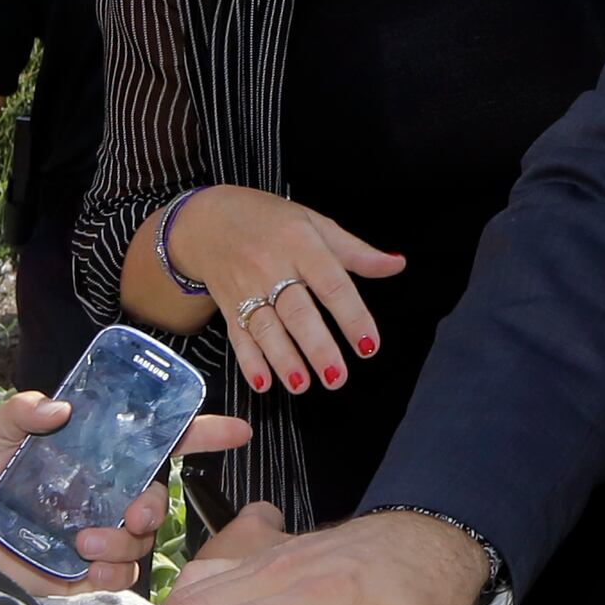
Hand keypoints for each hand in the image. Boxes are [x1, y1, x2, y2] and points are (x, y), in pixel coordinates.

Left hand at [0, 399, 255, 596]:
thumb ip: (21, 412)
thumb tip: (56, 407)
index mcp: (99, 457)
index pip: (162, 442)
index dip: (204, 434)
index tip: (237, 431)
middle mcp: (107, 494)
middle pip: (159, 500)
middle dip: (154, 505)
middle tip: (128, 510)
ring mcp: (99, 534)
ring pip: (142, 542)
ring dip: (122, 543)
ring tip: (82, 540)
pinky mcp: (84, 571)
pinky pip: (122, 578)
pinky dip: (113, 573)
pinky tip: (85, 564)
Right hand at [164, 186, 400, 394]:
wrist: (207, 219)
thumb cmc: (269, 221)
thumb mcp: (314, 224)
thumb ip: (356, 252)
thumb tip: (396, 265)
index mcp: (300, 244)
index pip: (331, 284)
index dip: (351, 316)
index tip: (368, 345)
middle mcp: (271, 267)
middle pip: (296, 311)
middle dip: (317, 347)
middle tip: (337, 377)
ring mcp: (246, 288)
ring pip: (266, 328)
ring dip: (284, 359)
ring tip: (303, 384)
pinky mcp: (228, 306)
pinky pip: (238, 336)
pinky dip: (249, 361)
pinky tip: (263, 382)